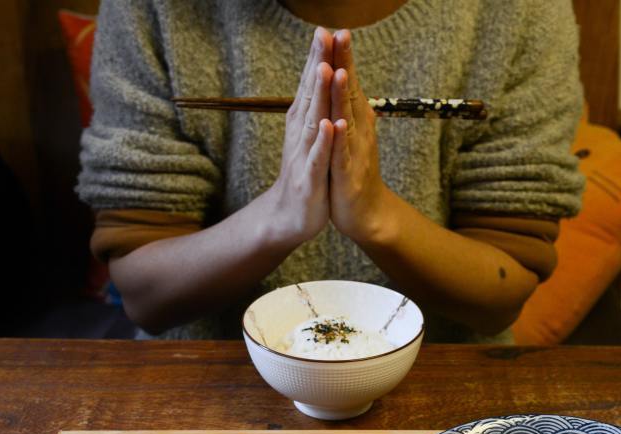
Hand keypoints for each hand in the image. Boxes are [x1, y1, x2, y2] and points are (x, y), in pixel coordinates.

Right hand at [264, 27, 334, 247]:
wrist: (290, 217)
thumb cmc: (306, 174)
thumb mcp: (310, 138)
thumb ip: (312, 109)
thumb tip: (316, 78)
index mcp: (304, 123)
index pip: (310, 85)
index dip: (317, 57)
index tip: (324, 28)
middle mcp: (302, 134)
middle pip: (310, 94)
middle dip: (317, 64)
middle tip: (322, 33)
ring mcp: (305, 156)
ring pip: (314, 121)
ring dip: (318, 95)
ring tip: (325, 68)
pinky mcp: (312, 179)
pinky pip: (320, 158)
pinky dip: (325, 142)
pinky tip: (330, 125)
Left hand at [329, 29, 392, 243]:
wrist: (364, 212)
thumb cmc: (353, 170)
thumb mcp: (349, 133)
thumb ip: (346, 106)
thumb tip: (344, 76)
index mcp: (354, 118)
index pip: (347, 81)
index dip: (342, 56)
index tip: (336, 29)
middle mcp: (358, 129)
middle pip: (350, 91)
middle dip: (344, 64)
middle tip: (341, 34)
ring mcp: (354, 151)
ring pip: (347, 118)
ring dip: (344, 96)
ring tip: (339, 71)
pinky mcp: (347, 174)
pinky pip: (343, 154)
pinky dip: (341, 139)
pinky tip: (338, 125)